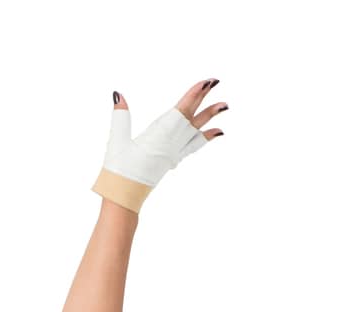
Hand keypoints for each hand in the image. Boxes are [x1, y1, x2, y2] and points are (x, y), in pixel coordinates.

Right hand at [92, 78, 227, 213]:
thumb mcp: (116, 142)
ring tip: (224, 106)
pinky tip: (214, 132)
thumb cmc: (119, 173)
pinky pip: (193, 146)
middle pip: (192, 119)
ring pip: (197, 132)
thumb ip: (120, 118)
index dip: (194, 96)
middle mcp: (171, 146)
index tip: (207, 83)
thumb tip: (118, 95)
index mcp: (159, 139)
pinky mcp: (172, 160)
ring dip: (210, 118)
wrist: (124, 199)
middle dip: (204, 100)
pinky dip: (205, 137)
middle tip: (216, 82)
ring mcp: (174, 154)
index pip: (181, 112)